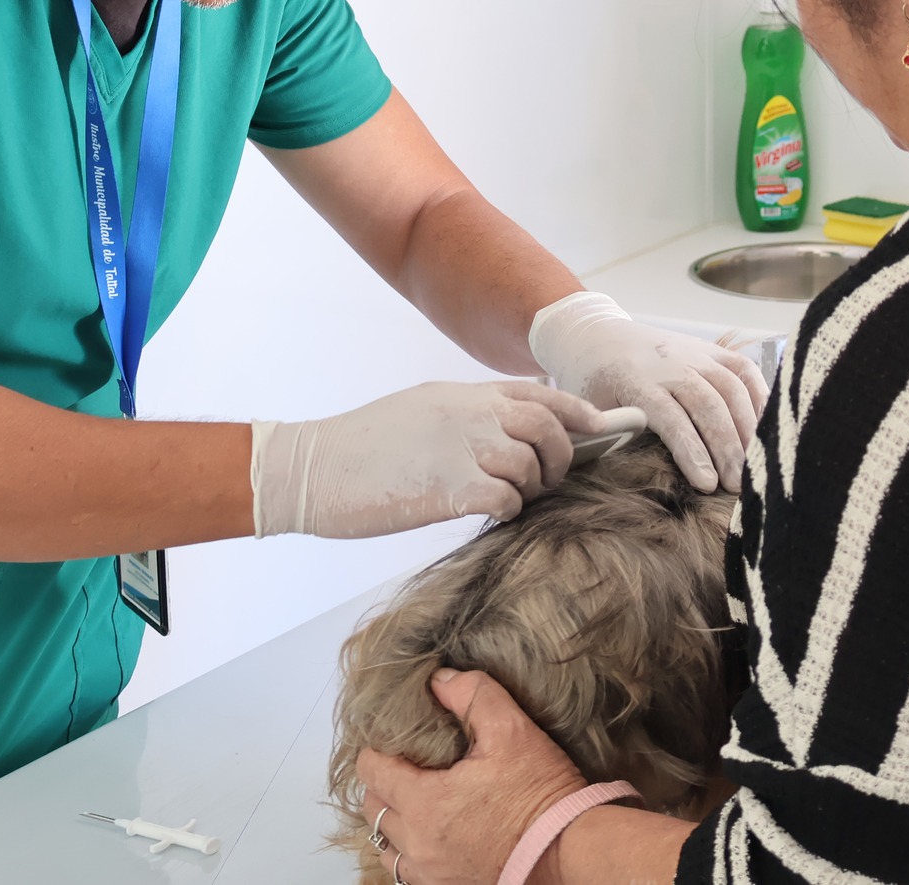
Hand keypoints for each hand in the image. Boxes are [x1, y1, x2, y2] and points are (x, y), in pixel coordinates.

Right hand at [249, 382, 601, 537]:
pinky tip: (485, 514)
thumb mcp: (419, 413)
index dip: (575, 412)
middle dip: (560, 456)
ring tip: (507, 500)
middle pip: (546, 426)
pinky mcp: (448, 488)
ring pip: (530, 465)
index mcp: (460, 394)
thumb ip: (464, 418)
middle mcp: (467, 413)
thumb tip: (506, 437)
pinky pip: (507, 500)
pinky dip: (507, 511)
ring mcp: (459, 447)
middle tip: (549, 480)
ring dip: (530, 488)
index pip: (535, 393)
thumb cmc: (360, 449)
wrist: (310, 469)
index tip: (598, 427)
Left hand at [357, 669, 585, 884]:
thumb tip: (439, 680)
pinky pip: (408, 870)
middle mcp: (418, 843)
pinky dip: (409, 851)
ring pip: (387, 844)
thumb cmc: (541, 796)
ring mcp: (431, 872)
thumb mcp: (511, 730)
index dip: (378, 749)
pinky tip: (432, 834)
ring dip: (394, 821)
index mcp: (424, 802)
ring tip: (416, 802)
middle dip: (383, 783)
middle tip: (406, 765)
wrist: (568, 853)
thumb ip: (472, 695)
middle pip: (374, 808)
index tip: (394, 739)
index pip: (372, 771)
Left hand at [528, 292, 768, 490]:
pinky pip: (744, 371)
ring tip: (756, 467)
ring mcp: (695, 352)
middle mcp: (670, 363)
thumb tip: (636, 478)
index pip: (670, 417)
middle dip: (726, 448)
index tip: (707, 485)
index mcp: (636, 380)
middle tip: (738, 487)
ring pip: (731, 388)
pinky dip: (760, 399)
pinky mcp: (712, 349)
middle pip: (707, 405)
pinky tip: (766, 432)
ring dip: (747, 429)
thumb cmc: (595, 382)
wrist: (600, 334)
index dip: (692, 451)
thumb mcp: (593, 409)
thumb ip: (613, 436)